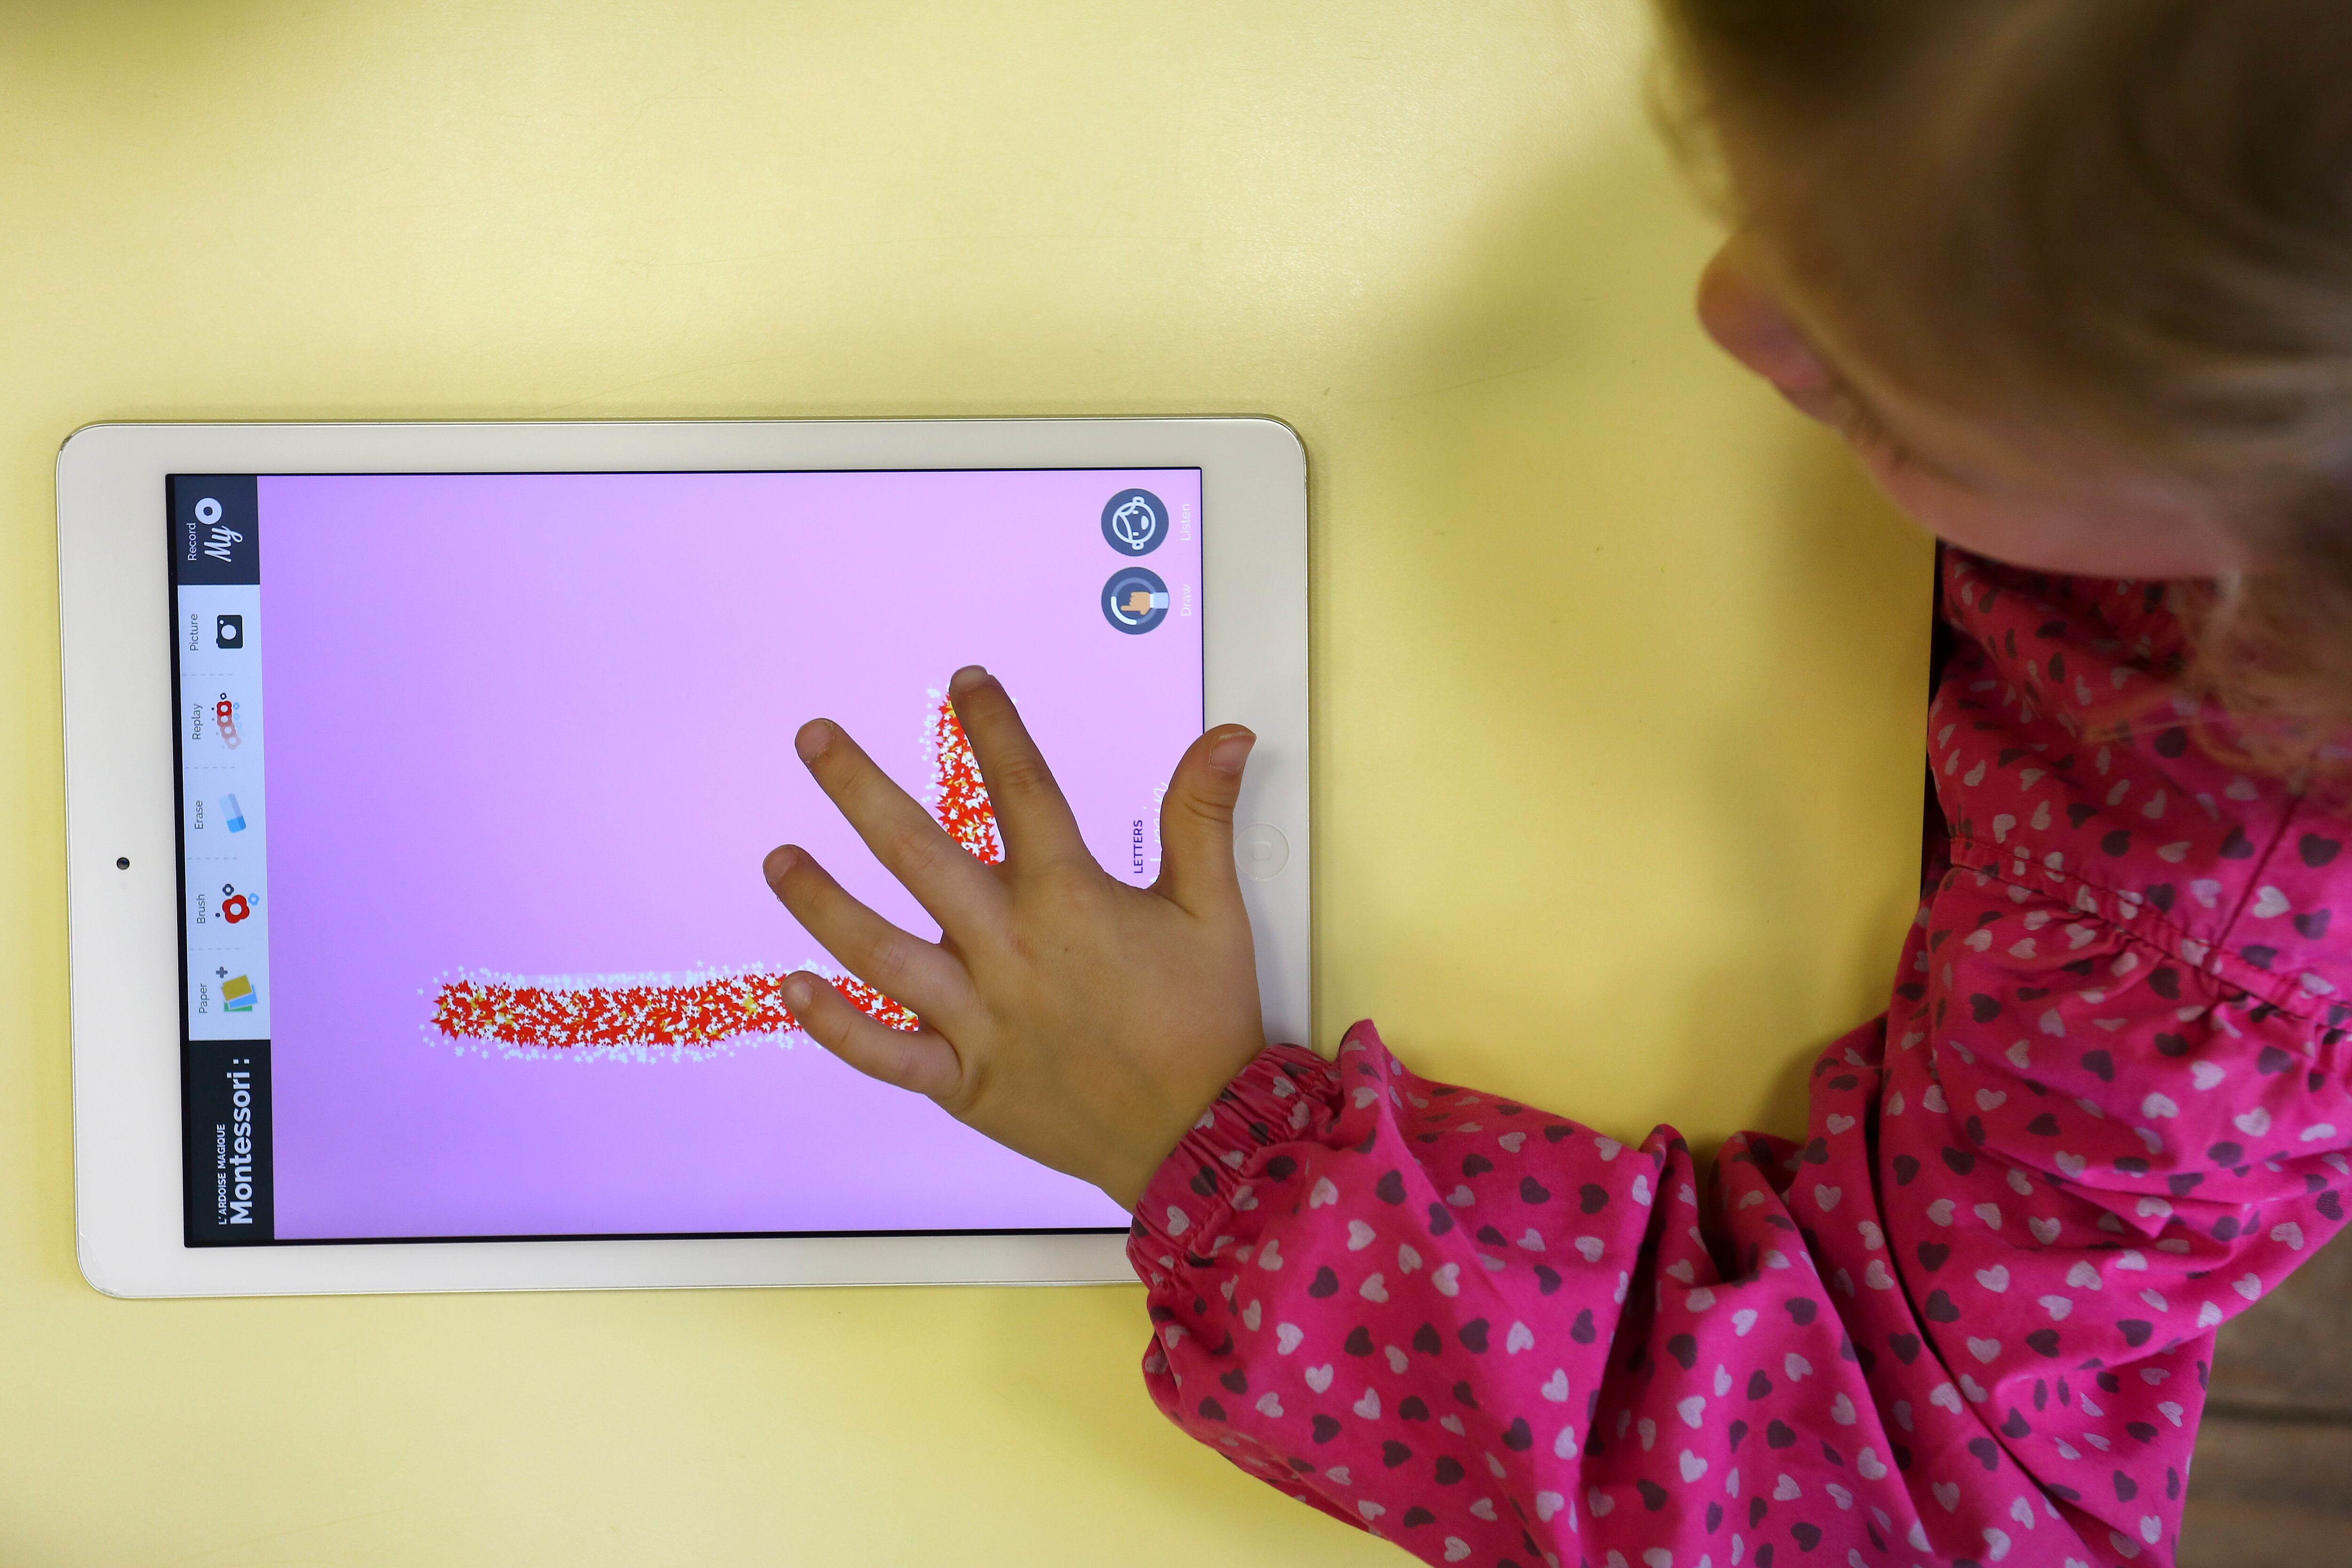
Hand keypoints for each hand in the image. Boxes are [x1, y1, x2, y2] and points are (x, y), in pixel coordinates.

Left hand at [761, 665, 1268, 1209]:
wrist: (1201, 1137)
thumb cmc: (1205, 1020)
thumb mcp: (1214, 909)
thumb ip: (1202, 816)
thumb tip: (1228, 734)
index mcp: (1069, 898)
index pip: (1021, 788)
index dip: (992, 727)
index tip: (965, 681)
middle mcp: (1009, 948)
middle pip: (917, 853)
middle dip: (859, 789)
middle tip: (812, 738)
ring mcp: (978, 1016)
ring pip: (879, 949)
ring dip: (821, 900)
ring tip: (776, 858)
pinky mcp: (962, 1079)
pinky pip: (883, 1051)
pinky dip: (834, 1024)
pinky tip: (791, 987)